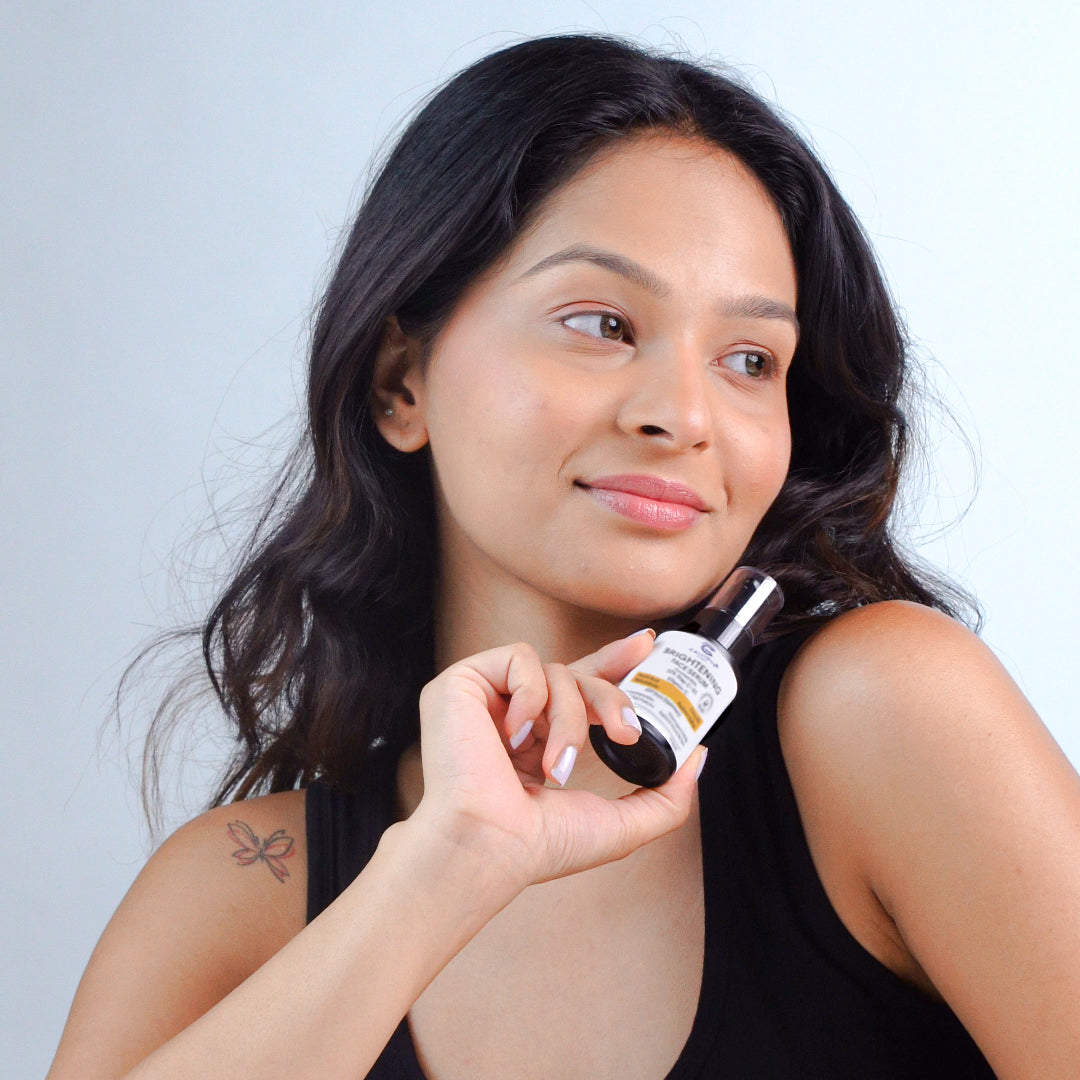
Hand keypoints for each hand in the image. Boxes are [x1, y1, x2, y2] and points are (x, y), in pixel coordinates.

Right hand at [407, 630, 704, 893]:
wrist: (488, 844)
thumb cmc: (538, 847)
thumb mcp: (619, 826)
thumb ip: (666, 798)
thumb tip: (697, 755)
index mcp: (540, 740)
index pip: (581, 686)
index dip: (615, 661)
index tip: (648, 646)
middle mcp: (513, 715)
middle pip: (577, 672)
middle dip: (612, 693)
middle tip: (627, 730)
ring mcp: (486, 698)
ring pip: (556, 670)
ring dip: (570, 719)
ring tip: (555, 766)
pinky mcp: (462, 683)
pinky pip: (519, 659)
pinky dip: (530, 696)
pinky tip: (514, 737)